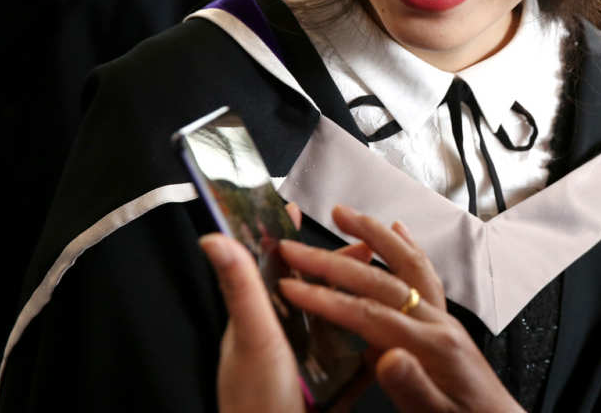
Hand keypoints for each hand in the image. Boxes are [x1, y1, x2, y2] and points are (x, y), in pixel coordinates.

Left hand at [200, 202, 372, 412]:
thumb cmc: (255, 401)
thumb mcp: (254, 336)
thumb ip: (242, 288)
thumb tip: (214, 237)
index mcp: (259, 316)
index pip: (270, 264)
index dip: (281, 235)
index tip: (293, 207)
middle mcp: (279, 333)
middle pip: (311, 287)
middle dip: (337, 263)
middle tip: (364, 244)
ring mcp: (301, 358)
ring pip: (332, 318)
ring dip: (356, 296)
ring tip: (381, 282)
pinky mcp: (322, 383)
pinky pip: (347, 354)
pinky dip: (365, 340)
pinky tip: (386, 331)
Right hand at [279, 205, 523, 412]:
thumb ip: (412, 387)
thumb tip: (386, 357)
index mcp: (431, 347)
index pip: (369, 315)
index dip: (328, 299)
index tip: (291, 286)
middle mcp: (437, 322)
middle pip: (380, 281)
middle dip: (335, 261)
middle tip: (295, 246)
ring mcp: (442, 317)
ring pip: (407, 264)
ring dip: (374, 234)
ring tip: (342, 213)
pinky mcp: (445, 320)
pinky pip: (426, 275)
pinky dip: (409, 248)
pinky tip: (398, 230)